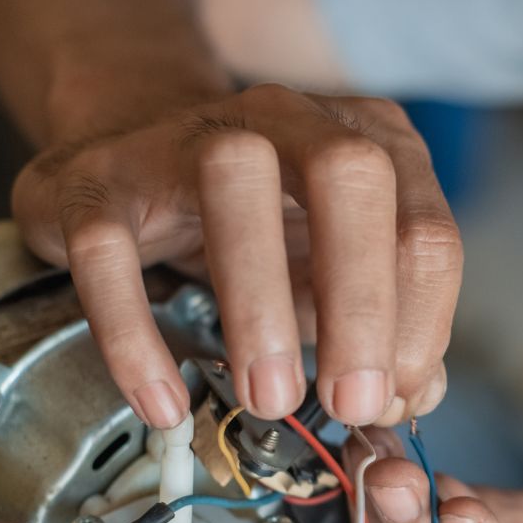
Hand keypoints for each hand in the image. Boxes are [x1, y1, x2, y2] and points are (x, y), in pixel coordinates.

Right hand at [13, 84, 461, 427]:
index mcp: (370, 143)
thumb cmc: (258, 225)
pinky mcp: (97, 179)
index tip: (395, 400)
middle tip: (349, 403)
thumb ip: (385, 331)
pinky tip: (164, 401)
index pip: (425, 229)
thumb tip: (411, 397)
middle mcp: (290, 120)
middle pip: (351, 177)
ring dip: (261, 304)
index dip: (420, 325)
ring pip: (234, 181)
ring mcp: (187, 136)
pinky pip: (112, 250)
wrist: (129, 160)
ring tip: (268, 398)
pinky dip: (137, 334)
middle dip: (362, 302)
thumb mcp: (334, 272)